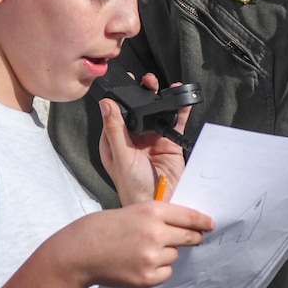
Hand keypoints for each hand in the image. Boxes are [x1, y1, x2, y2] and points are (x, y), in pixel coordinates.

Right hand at [58, 201, 212, 287]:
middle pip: (189, 237)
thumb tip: (182, 227)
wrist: (78, 253)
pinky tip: (139, 265)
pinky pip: (166, 273)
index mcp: (151, 211)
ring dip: (166, 254)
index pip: (188, 216)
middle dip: (193, 238)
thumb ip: (155, 218)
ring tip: (141, 251)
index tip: (210, 224)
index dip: (202, 221)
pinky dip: (158, 270)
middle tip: (195, 239)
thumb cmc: (101, 229)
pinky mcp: (147, 277)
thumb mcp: (130, 212)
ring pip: (174, 255)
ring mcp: (152, 257)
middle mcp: (155, 233)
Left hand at [99, 72, 190, 205]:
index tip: (124, 82)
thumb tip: (106, 105)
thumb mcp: (122, 157)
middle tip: (147, 81)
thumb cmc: (133, 189)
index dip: (120, 97)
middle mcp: (133, 139)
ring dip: (161, 100)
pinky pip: (175, 122)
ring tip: (164, 87)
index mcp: (115, 141)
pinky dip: (179, 110)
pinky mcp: (169, 143)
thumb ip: (115, 130)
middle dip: (143, 94)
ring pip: (156, 113)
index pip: (116, 113)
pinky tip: (181, 100)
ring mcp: (152, 140)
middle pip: (138, 110)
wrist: (161, 205)